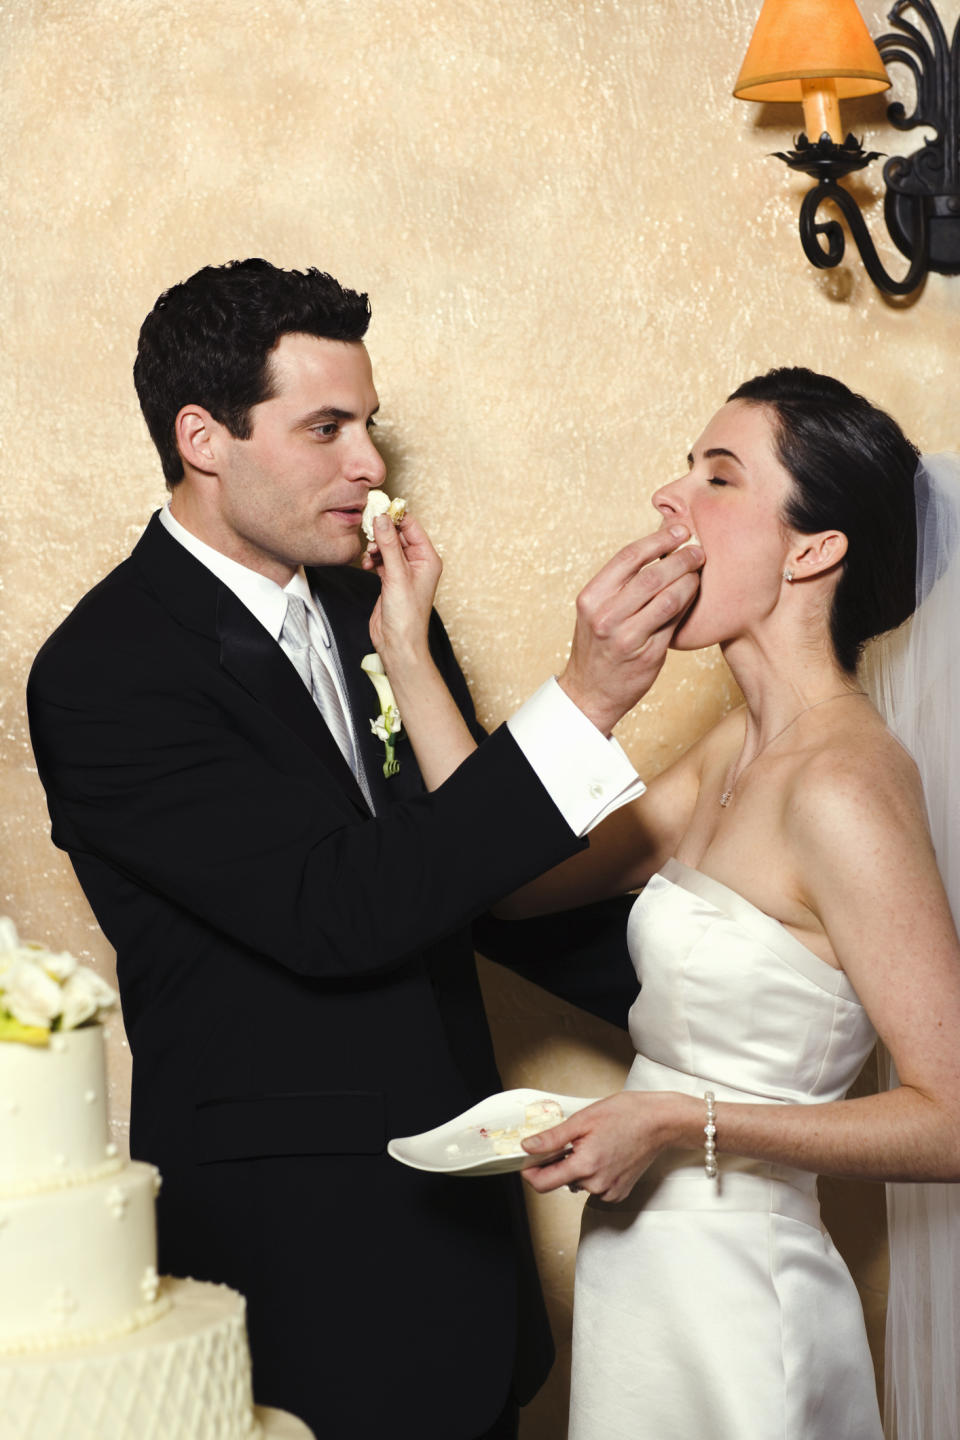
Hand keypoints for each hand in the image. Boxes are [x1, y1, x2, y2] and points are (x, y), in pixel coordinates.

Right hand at [364, 513, 442, 666]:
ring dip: (376, 546)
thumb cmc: (407, 616)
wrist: (398, 643)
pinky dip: (373, 558)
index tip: (378, 508)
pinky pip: (381, 559)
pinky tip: (367, 563)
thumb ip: (388, 545)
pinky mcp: (391, 579)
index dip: (396, 516)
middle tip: (368, 530)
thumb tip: (381, 519)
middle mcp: (418, 563)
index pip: (412, 526)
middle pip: (399, 534)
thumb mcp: (396, 575)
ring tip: (369, 554)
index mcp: (428, 559)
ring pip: (388, 546)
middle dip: (383, 532)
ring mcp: (404, 571)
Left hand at [520, 1090, 692, 1202]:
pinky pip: (594, 1186)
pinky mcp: (619, 1193)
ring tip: (594, 1143)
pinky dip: (593, 1173)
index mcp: (585, 1166)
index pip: (543, 1184)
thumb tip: (528, 1147)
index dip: (530, 1171)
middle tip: (574, 1139)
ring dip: (578, 1167)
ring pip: (578, 1183)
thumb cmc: (626, 1114)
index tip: (529, 1160)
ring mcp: (610, 1192)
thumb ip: (552, 1138)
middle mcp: (597, 1186)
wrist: (659, 1122)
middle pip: (561, 1181)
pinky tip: (605, 1154)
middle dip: (560, 1162)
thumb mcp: (583, 1119)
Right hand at [558, 527, 702, 733]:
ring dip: (689, 579)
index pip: (627, 558)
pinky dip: (687, 602)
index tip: (678, 532)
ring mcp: (626, 637)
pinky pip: (674, 620)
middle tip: (698, 550)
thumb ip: (621, 584)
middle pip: (651, 575)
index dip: (657, 541)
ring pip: (668, 597)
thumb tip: (658, 548)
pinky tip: (693, 593)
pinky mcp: (647, 654)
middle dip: (680, 557)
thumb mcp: (596, 611)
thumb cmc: (598, 646)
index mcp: (591, 598)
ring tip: (699, 570)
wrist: (590, 692)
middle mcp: (606, 616)